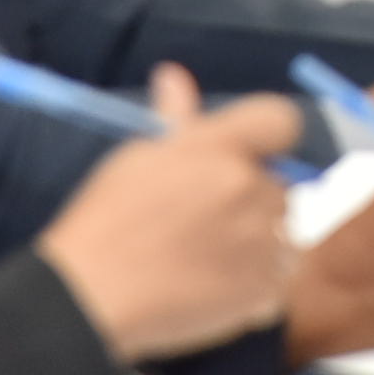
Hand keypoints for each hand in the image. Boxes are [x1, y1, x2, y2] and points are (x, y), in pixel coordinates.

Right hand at [30, 65, 299, 361]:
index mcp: (220, 149)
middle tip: (208, 215)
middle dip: (253, 193)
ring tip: (208, 252)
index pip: (282, 120)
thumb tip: (174, 76)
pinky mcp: (261, 289)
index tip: (250, 153)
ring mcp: (259, 242)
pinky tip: (218, 282)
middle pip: (281, 181)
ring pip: (283, 229)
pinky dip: (258, 279)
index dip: (269, 135)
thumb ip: (174, 119)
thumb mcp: (137, 158)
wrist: (90, 298)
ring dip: (260, 236)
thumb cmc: (106, 222)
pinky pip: (279, 274)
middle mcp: (248, 190)